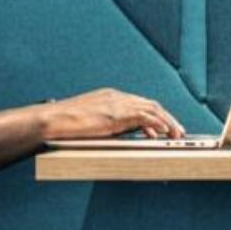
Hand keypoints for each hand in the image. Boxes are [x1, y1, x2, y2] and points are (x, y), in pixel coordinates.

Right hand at [40, 88, 184, 139]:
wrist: (53, 119)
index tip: (164, 126)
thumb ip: (106, 123)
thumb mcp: (90, 120)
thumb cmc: (64, 122)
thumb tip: (116, 132)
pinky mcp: (116, 114)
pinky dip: (157, 124)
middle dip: (166, 117)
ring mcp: (117, 104)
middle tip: (177, 130)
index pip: (140, 103)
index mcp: (111, 96)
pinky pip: (143, 117)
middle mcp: (117, 97)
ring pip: (151, 109)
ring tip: (176, 133)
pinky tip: (163, 133)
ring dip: (167, 122)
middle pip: (150, 104)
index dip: (155, 115)